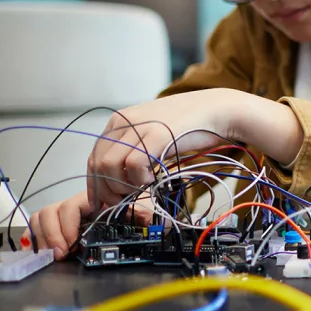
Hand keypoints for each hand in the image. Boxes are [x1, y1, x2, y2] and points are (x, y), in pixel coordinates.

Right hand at [23, 191, 150, 259]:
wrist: (137, 206)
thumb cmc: (137, 209)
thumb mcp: (142, 210)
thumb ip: (145, 216)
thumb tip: (153, 222)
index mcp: (94, 200)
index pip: (71, 207)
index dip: (67, 226)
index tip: (71, 245)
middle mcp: (77, 205)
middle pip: (51, 212)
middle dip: (53, 235)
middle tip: (60, 255)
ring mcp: (66, 215)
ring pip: (41, 217)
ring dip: (43, 237)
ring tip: (52, 254)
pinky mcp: (58, 225)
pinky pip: (38, 226)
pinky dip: (35, 237)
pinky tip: (40, 251)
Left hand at [87, 90, 233, 209]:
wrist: (217, 110)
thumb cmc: (189, 125)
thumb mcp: (152, 133)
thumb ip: (133, 149)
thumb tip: (117, 178)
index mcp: (120, 120)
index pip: (94, 157)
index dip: (96, 183)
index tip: (103, 201)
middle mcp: (124, 121)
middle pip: (98, 164)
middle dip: (107, 189)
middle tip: (123, 201)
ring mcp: (139, 127)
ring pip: (110, 166)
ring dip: (123, 185)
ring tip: (143, 186)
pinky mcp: (155, 135)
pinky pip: (133, 165)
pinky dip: (140, 179)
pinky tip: (154, 177)